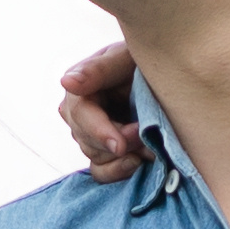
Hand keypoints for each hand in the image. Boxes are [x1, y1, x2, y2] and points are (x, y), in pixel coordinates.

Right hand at [53, 42, 142, 179]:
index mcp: (79, 88)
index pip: (80, 115)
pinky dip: (119, 170)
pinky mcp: (103, 152)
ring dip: (124, 155)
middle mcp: (79, 114)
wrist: (163, 75)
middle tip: (147, 138)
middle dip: (120, 142)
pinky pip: (101, 171)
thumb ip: (97, 69)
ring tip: (150, 146)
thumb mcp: (124, 57)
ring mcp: (90, 135)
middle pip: (88, 141)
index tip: (120, 145)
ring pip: (97, 157)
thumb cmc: (142, 61)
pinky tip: (137, 162)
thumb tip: (66, 82)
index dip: (100, 132)